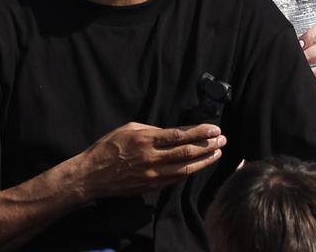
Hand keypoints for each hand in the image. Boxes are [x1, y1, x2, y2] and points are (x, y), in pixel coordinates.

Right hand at [76, 122, 223, 199]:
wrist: (94, 174)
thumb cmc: (108, 147)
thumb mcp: (127, 129)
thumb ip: (151, 130)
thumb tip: (171, 133)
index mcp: (146, 139)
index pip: (180, 135)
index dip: (200, 132)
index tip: (214, 129)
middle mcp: (152, 157)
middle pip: (188, 151)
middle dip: (208, 145)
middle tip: (222, 140)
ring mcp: (154, 173)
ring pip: (186, 167)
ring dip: (205, 160)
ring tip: (217, 153)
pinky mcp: (153, 185)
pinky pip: (177, 178)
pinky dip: (190, 171)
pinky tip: (199, 165)